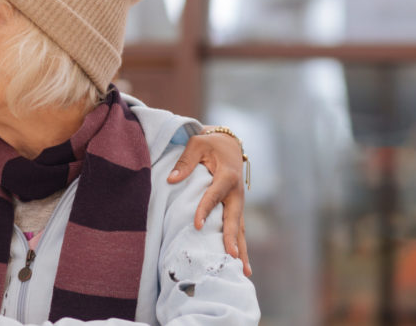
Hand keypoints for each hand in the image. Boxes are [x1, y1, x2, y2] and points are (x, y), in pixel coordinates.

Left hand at [168, 126, 251, 276]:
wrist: (230, 145)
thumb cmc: (210, 144)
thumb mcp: (196, 144)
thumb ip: (185, 162)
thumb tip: (171, 180)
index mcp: (226, 175)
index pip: (214, 195)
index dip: (206, 210)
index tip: (198, 225)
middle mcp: (236, 192)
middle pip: (234, 218)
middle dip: (232, 238)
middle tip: (231, 256)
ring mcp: (238, 202)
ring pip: (240, 229)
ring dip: (241, 249)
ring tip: (244, 271)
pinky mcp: (236, 209)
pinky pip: (238, 229)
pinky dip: (239, 246)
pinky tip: (240, 264)